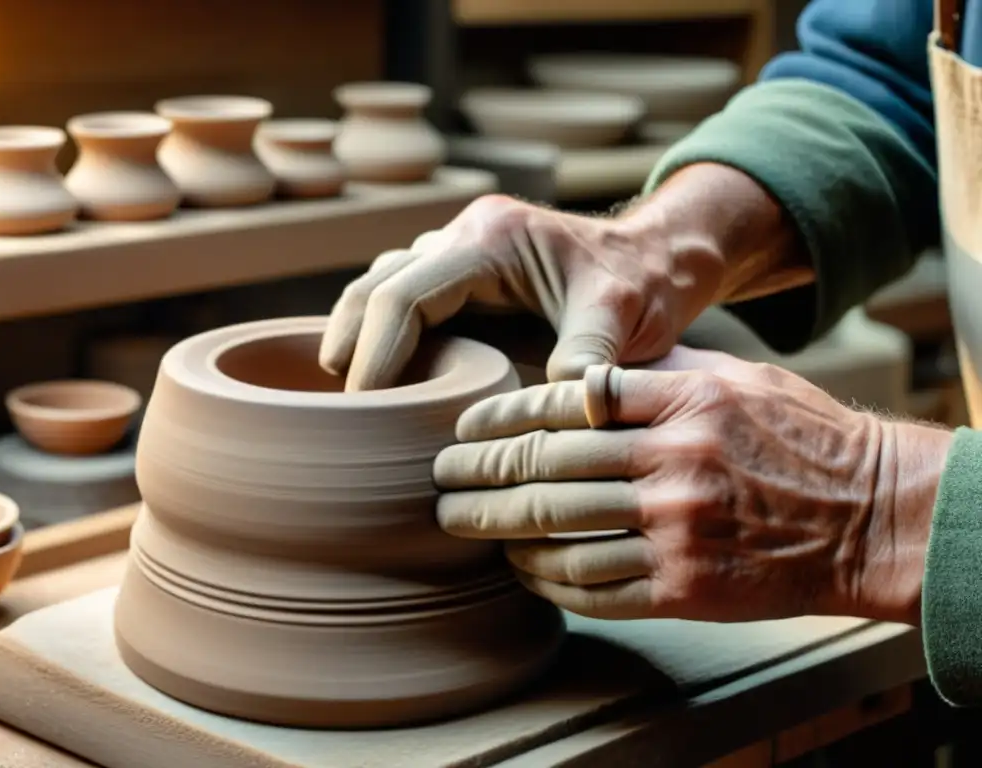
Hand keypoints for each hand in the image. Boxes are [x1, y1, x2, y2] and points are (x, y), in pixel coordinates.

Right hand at [319, 193, 725, 390]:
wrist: (661, 258)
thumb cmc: (645, 285)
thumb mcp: (623, 320)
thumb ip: (586, 360)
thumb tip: (554, 412)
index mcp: (492, 238)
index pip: (402, 295)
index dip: (375, 354)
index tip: (365, 406)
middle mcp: (466, 233)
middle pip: (375, 286)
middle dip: (350, 344)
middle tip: (344, 409)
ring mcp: (460, 247)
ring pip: (380, 284)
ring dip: (358, 334)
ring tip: (351, 394)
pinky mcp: (464, 271)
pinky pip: (403, 293)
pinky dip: (382, 330)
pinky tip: (384, 375)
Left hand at [434, 348, 950, 623]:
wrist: (868, 512)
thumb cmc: (798, 434)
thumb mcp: (733, 376)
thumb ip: (655, 374)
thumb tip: (576, 381)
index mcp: (681, 401)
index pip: (563, 405)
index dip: (501, 416)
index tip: (464, 424)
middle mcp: (674, 462)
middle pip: (546, 468)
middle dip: (478, 474)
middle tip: (438, 478)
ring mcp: (677, 530)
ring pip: (559, 531)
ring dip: (498, 529)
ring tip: (459, 523)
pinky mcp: (685, 588)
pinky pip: (593, 586)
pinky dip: (545, 578)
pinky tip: (518, 567)